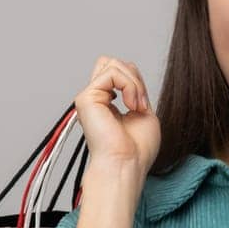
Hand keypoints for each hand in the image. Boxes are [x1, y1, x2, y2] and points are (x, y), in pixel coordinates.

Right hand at [74, 55, 161, 177]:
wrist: (127, 164)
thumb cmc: (136, 150)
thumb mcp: (142, 112)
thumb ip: (135, 91)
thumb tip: (130, 73)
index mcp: (105, 104)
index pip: (118, 73)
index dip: (135, 82)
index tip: (142, 107)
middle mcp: (94, 99)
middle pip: (111, 63)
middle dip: (132, 78)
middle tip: (140, 104)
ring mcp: (89, 97)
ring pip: (112, 64)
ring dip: (133, 83)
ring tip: (137, 106)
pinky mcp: (86, 98)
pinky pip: (112, 73)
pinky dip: (129, 86)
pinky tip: (132, 105)